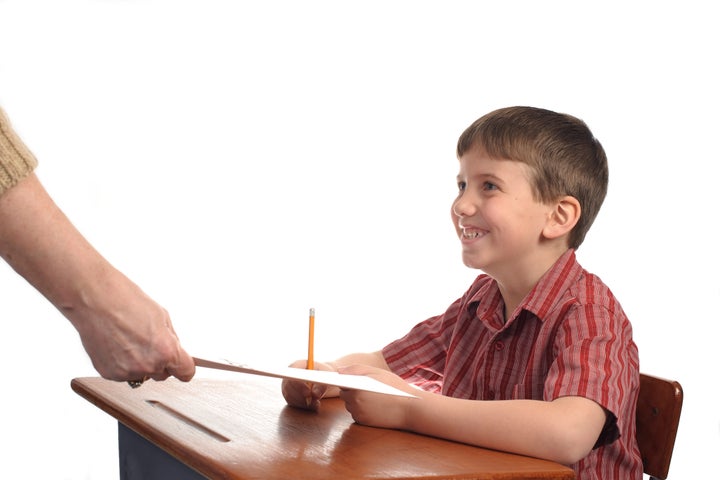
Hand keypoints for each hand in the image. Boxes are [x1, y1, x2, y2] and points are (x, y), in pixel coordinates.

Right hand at [72, 268, 195, 381]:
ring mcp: (126, 372)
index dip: (184, 367)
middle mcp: (147, 365)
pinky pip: (123, 374)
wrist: (95, 299)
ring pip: (141, 374)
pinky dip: (122, 363)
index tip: (181, 364)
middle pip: (163, 375)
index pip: (186, 373)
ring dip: (140, 363)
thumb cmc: (127, 302)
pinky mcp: (108, 373)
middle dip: (160, 363)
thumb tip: (176, 351)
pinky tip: (116, 344)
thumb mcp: (162, 316)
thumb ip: (171, 339)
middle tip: (148, 343)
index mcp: (166, 351)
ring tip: (128, 340)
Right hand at [281, 360, 333, 410]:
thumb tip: (314, 394)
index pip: (292, 374)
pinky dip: (304, 406)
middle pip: (288, 387)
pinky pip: (293, 403)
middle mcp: (290, 375)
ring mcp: (288, 386)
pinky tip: (314, 406)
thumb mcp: (327, 375)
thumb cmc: (325, 373)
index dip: (298, 385)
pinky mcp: (290, 395)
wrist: (323, 378)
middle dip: (301, 396)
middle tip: (314, 401)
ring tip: (317, 403)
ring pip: (290, 397)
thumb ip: (322, 384)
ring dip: (304, 403)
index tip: (308, 393)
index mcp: (297, 365)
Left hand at [337, 364, 417, 428]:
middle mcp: (354, 403)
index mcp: (356, 388)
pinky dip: (362, 410)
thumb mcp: (377, 372)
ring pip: (350, 405)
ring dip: (356, 401)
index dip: (348, 381)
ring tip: (372, 397)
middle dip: (352, 391)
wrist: (410, 409)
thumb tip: (339, 370)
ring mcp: (358, 414)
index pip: (342, 383)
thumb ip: (356, 369)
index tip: (352, 380)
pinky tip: (374, 406)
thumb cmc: (395, 387)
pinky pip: (356, 414)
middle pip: (344, 395)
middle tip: (367, 388)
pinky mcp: (363, 422)